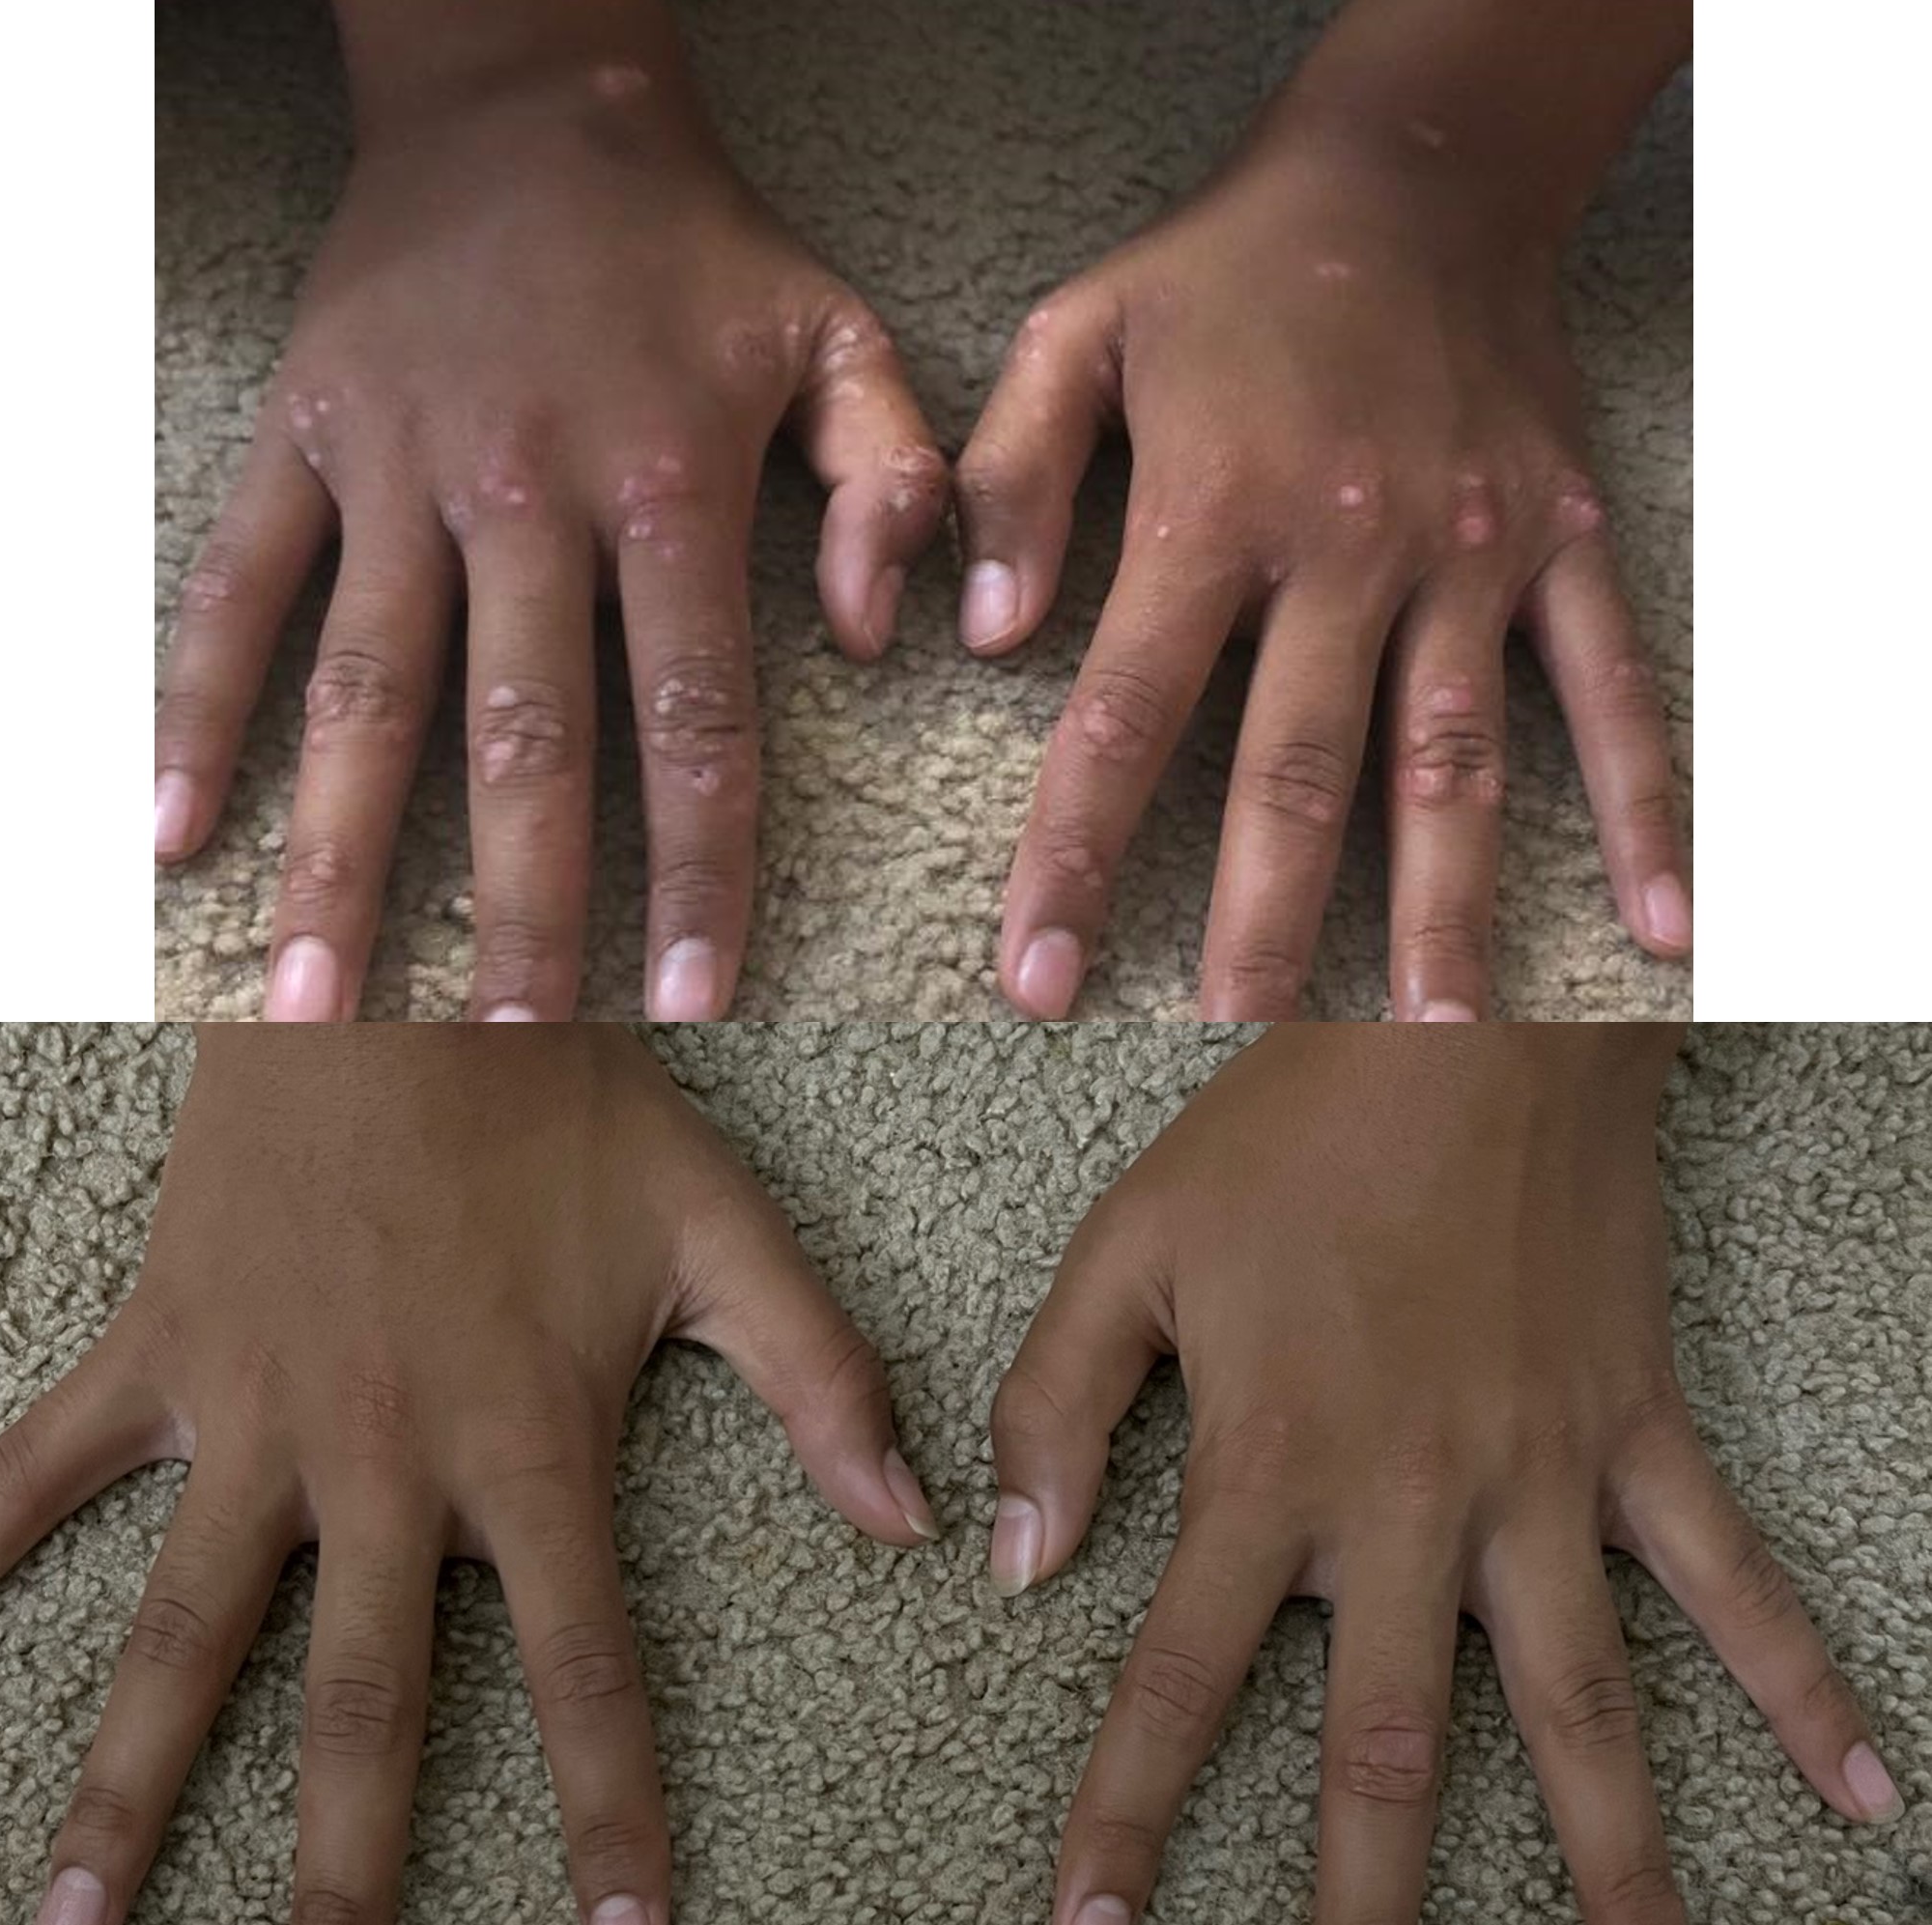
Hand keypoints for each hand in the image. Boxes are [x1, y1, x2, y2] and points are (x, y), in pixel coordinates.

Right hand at [0, 1027, 935, 1924]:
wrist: (412, 974)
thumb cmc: (569, 1099)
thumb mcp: (723, 1227)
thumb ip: (820, 1374)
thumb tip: (913, 1519)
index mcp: (528, 1444)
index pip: (582, 1669)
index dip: (609, 1815)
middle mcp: (384, 1462)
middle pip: (361, 1706)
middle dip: (341, 1878)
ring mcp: (256, 1413)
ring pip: (183, 1637)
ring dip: (128, 1793)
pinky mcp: (164, 1350)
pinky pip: (36, 1471)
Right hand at [154, 23, 946, 1022]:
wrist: (526, 99)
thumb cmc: (697, 250)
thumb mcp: (839, 335)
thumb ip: (892, 481)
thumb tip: (873, 635)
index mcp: (669, 482)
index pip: (694, 717)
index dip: (698, 867)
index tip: (692, 1000)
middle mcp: (523, 491)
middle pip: (519, 736)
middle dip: (516, 902)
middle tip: (500, 1044)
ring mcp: (395, 471)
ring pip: (363, 692)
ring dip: (335, 855)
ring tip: (312, 1002)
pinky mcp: (300, 440)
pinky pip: (238, 590)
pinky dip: (198, 709)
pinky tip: (168, 835)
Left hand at [958, 117, 1688, 1021]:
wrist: (1413, 175)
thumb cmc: (1224, 272)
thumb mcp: (1076, 330)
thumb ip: (1009, 478)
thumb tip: (975, 635)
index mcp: (1215, 509)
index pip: (1127, 714)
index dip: (1075, 858)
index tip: (1039, 980)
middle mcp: (1350, 549)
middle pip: (1298, 770)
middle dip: (1261, 920)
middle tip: (1232, 1040)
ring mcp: (1471, 555)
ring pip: (1455, 758)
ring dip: (1443, 905)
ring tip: (1432, 1036)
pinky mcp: (1565, 545)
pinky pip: (1613, 688)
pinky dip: (1645, 807)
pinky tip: (1661, 924)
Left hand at [988, 1027, 1897, 1924]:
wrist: (1470, 1027)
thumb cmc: (1286, 1128)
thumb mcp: (1129, 1244)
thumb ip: (1055, 1403)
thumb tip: (1012, 1561)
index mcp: (1269, 1466)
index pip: (1177, 1681)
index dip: (1128, 1821)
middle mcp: (1411, 1505)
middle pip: (1390, 1750)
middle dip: (1375, 1923)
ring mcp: (1544, 1480)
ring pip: (1581, 1709)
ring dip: (1621, 1869)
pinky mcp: (1638, 1432)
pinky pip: (1730, 1577)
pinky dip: (1801, 1683)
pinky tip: (1873, 1798)